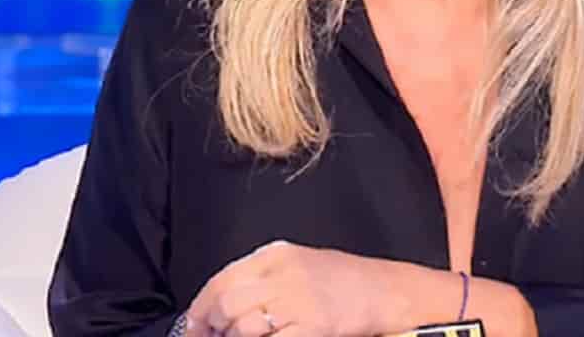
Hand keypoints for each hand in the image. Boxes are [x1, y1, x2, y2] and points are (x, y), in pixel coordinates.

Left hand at [183, 240, 388, 336]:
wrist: (387, 290)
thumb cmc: (345, 281)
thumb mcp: (299, 264)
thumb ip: (263, 278)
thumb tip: (222, 306)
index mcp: (276, 254)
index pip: (222, 279)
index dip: (200, 309)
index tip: (195, 328)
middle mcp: (284, 273)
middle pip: (227, 303)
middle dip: (212, 328)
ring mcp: (299, 299)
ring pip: (242, 325)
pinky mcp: (313, 325)